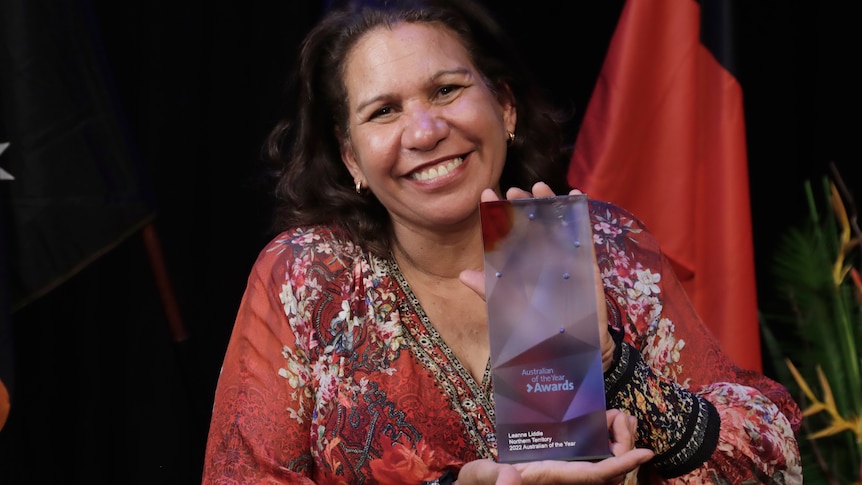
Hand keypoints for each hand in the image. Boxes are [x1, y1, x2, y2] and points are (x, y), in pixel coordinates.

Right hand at [455, 409, 652, 484]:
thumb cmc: (479, 484)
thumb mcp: (481, 478)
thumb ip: (495, 479)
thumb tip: (510, 477)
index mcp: (553, 479)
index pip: (596, 476)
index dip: (623, 465)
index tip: (645, 452)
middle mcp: (566, 480)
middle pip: (611, 471)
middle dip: (625, 444)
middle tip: (622, 415)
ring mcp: (567, 475)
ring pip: (607, 466)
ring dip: (619, 443)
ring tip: (617, 416)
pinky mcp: (563, 468)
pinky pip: (597, 461)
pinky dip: (608, 444)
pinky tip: (602, 424)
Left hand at [460, 182, 615, 370]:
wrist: (572, 351)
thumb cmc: (538, 331)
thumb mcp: (509, 310)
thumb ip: (489, 291)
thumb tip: (463, 275)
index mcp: (520, 266)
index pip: (507, 236)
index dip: (497, 215)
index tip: (486, 194)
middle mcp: (540, 258)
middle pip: (530, 224)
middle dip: (522, 205)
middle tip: (513, 190)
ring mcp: (564, 258)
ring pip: (555, 224)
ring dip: (549, 204)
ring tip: (540, 187)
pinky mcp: (586, 264)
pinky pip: (583, 236)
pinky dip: (581, 216)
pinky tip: (577, 196)